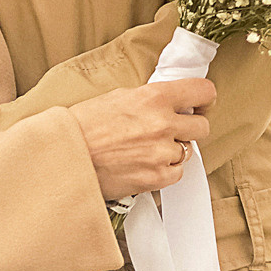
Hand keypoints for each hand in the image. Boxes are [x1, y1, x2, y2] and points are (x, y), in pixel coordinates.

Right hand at [69, 78, 215, 200]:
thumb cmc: (84, 125)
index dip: (204, 98)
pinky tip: (145, 164)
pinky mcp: (156, 178)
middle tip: (173, 129)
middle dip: (189, 127)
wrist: (65, 156)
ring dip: (173, 150)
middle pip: (202, 126)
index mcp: (154, 97)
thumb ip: (149, 99)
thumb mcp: (117, 97)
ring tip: (147, 149)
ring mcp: (162, 154)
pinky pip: (177, 173)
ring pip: (188, 152)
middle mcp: (163, 124)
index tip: (199, 104)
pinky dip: (165, 170)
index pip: (203, 91)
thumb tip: (169, 102)